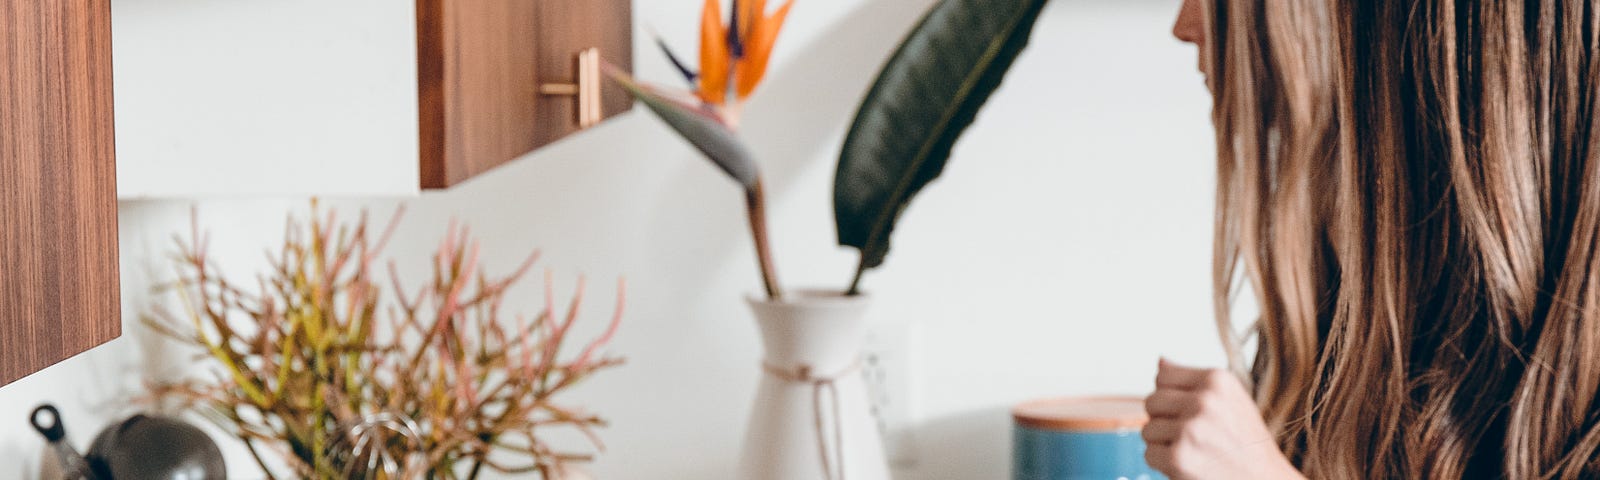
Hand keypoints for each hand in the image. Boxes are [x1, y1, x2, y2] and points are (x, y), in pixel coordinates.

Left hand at [1141, 359, 1303, 479]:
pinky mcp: (1179, 457)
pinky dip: (1164, 465)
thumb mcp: (1230, 401)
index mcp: (1216, 380)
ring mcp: (1190, 429)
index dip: (1171, 398)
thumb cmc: (1247, 444)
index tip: (1191, 414)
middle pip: (1151, 402)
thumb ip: (1194, 382)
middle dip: (1164, 421)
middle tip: (1193, 437)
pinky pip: (1149, 454)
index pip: (1163, 376)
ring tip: (1195, 452)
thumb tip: (1160, 361)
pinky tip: (1190, 466)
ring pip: (1148, 430)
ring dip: (1165, 445)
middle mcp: (1204, 400)